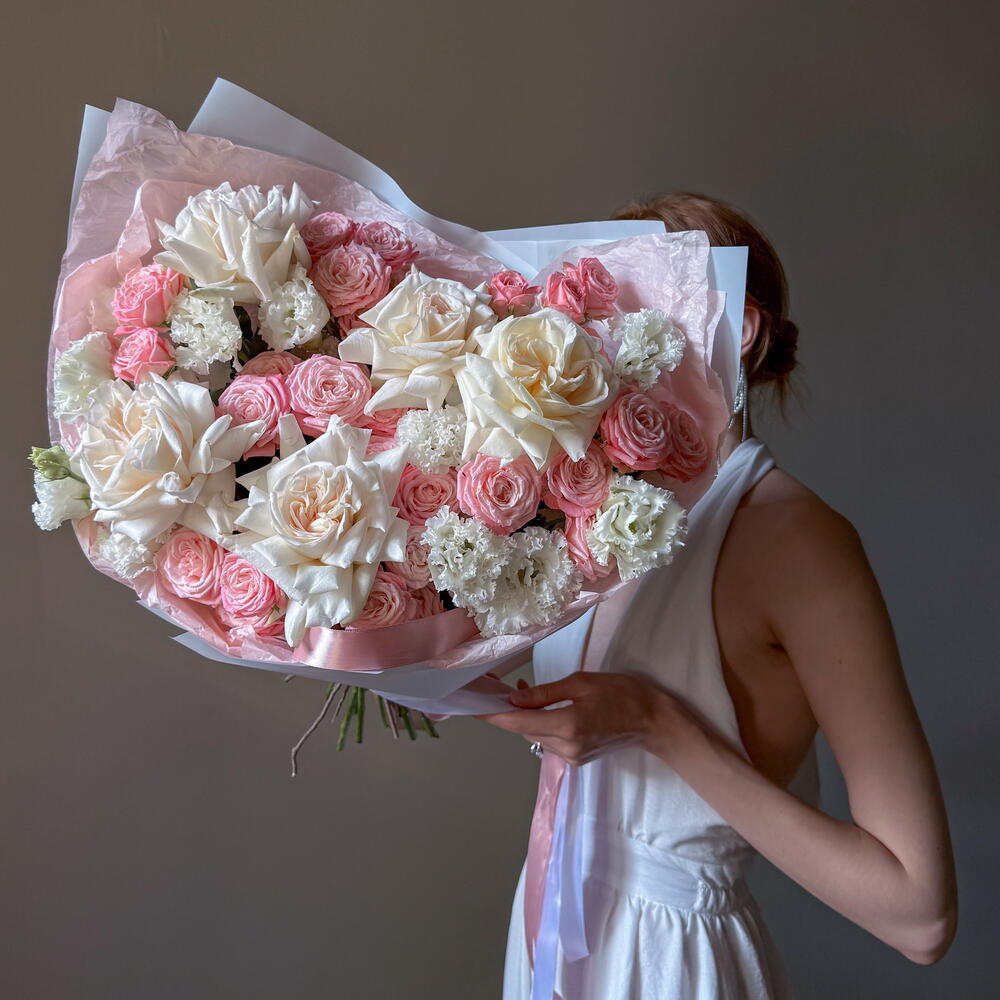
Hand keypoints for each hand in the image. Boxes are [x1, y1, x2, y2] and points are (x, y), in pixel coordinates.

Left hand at [474, 671, 670, 765]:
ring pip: (535, 736)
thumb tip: (513, 699)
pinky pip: (549, 740)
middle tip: (495, 689)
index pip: (518, 724)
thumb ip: (545, 693)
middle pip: (524, 731)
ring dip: (525, 718)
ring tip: (521, 692)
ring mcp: (572, 757)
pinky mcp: (577, 759)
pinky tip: (541, 708)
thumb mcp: (582, 683)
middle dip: (508, 712)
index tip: (472, 708)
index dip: (492, 716)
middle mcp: (566, 747)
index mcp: (567, 726)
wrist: (653, 721)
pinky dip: (540, 724)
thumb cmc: (622, 693)